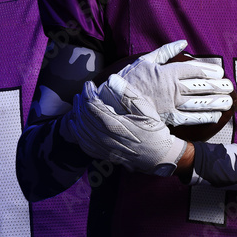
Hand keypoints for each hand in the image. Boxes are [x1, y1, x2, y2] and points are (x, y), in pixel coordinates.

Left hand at [64, 74, 186, 176]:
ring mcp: (104, 148)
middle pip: (84, 117)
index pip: (92, 106)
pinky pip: (84, 144)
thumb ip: (129, 95)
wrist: (159, 157)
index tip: (89, 84)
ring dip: (77, 115)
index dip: (87, 93)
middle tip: (83, 91)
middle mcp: (106, 138)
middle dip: (80, 102)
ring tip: (78, 103)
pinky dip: (77, 133)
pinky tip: (77, 125)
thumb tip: (112, 79)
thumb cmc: (154, 131)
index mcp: (115, 125)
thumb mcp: (147, 110)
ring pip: (81, 131)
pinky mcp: (104, 155)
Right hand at [112, 40, 232, 126]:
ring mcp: (172, 104)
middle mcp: (174, 88)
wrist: (115, 103)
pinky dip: (203, 117)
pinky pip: (190, 118)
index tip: (219, 72)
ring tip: (228, 100)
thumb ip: (165, 51)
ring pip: (199, 102)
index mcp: (169, 72)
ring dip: (215, 101)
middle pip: (201, 86)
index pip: (194, 70)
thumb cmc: (129, 79)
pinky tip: (215, 116)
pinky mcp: (168, 118)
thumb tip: (182, 42)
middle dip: (217, 86)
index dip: (209, 71)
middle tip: (230, 86)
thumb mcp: (145, 59)